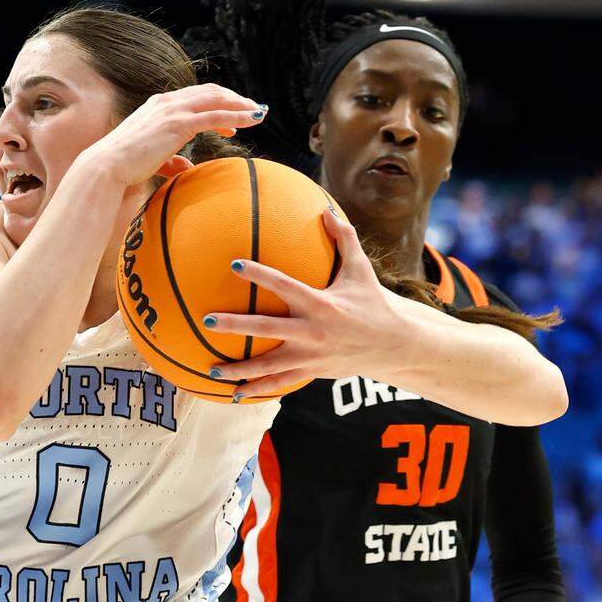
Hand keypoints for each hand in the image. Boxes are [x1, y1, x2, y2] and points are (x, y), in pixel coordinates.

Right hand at [76, 83, 265, 185]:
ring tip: (260, 113)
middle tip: (254, 108)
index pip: (194, 96)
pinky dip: (238, 115)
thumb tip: (185, 169)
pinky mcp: (178, 124)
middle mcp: (166, 102)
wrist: (107, 167)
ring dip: (241, 104)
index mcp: (158, 106)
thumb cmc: (124, 167)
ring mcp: (172, 111)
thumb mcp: (151, 159)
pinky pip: (215, 115)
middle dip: (234, 98)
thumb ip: (170, 160)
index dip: (217, 101)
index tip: (234, 113)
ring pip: (216, 100)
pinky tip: (253, 120)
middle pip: (209, 92)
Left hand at [203, 208, 409, 398]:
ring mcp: (311, 355)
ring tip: (211, 370)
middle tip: (208, 321)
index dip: (259, 274)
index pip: (284, 285)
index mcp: (321, 303)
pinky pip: (281, 383)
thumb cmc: (372, 302)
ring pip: (269, 365)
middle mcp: (313, 330)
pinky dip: (258, 389)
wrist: (393, 345)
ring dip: (239, 368)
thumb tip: (325, 208)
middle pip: (267, 328)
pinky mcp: (311, 372)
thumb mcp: (360, 269)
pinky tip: (234, 393)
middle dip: (236, 325)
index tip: (234, 264)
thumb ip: (344, 238)